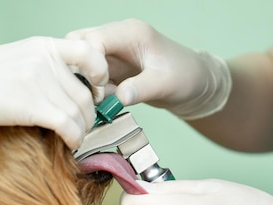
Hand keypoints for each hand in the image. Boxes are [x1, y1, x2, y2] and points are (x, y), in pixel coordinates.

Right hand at [0, 37, 108, 164]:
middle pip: (85, 94)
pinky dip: (73, 138)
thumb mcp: (18, 58)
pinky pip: (67, 125)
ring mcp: (38, 82)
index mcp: (43, 46)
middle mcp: (44, 61)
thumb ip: (46, 66)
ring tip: (73, 136)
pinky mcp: (32, 106)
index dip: (100, 73)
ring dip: (81, 130)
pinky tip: (69, 142)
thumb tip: (73, 86)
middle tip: (82, 126)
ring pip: (79, 113)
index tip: (98, 88)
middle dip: (89, 115)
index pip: (90, 52)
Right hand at [67, 19, 230, 118]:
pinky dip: (91, 91)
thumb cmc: (185, 77)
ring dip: (83, 83)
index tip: (99, 87)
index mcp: (130, 32)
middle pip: (78, 45)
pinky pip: (89, 77)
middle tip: (91, 95)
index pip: (93, 39)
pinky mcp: (111, 69)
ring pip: (80, 61)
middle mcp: (117, 38)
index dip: (88, 63)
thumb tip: (117, 98)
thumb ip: (141, 89)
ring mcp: (112, 54)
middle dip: (79, 71)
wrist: (194, 85)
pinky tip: (103, 104)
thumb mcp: (165, 84)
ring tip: (99, 102)